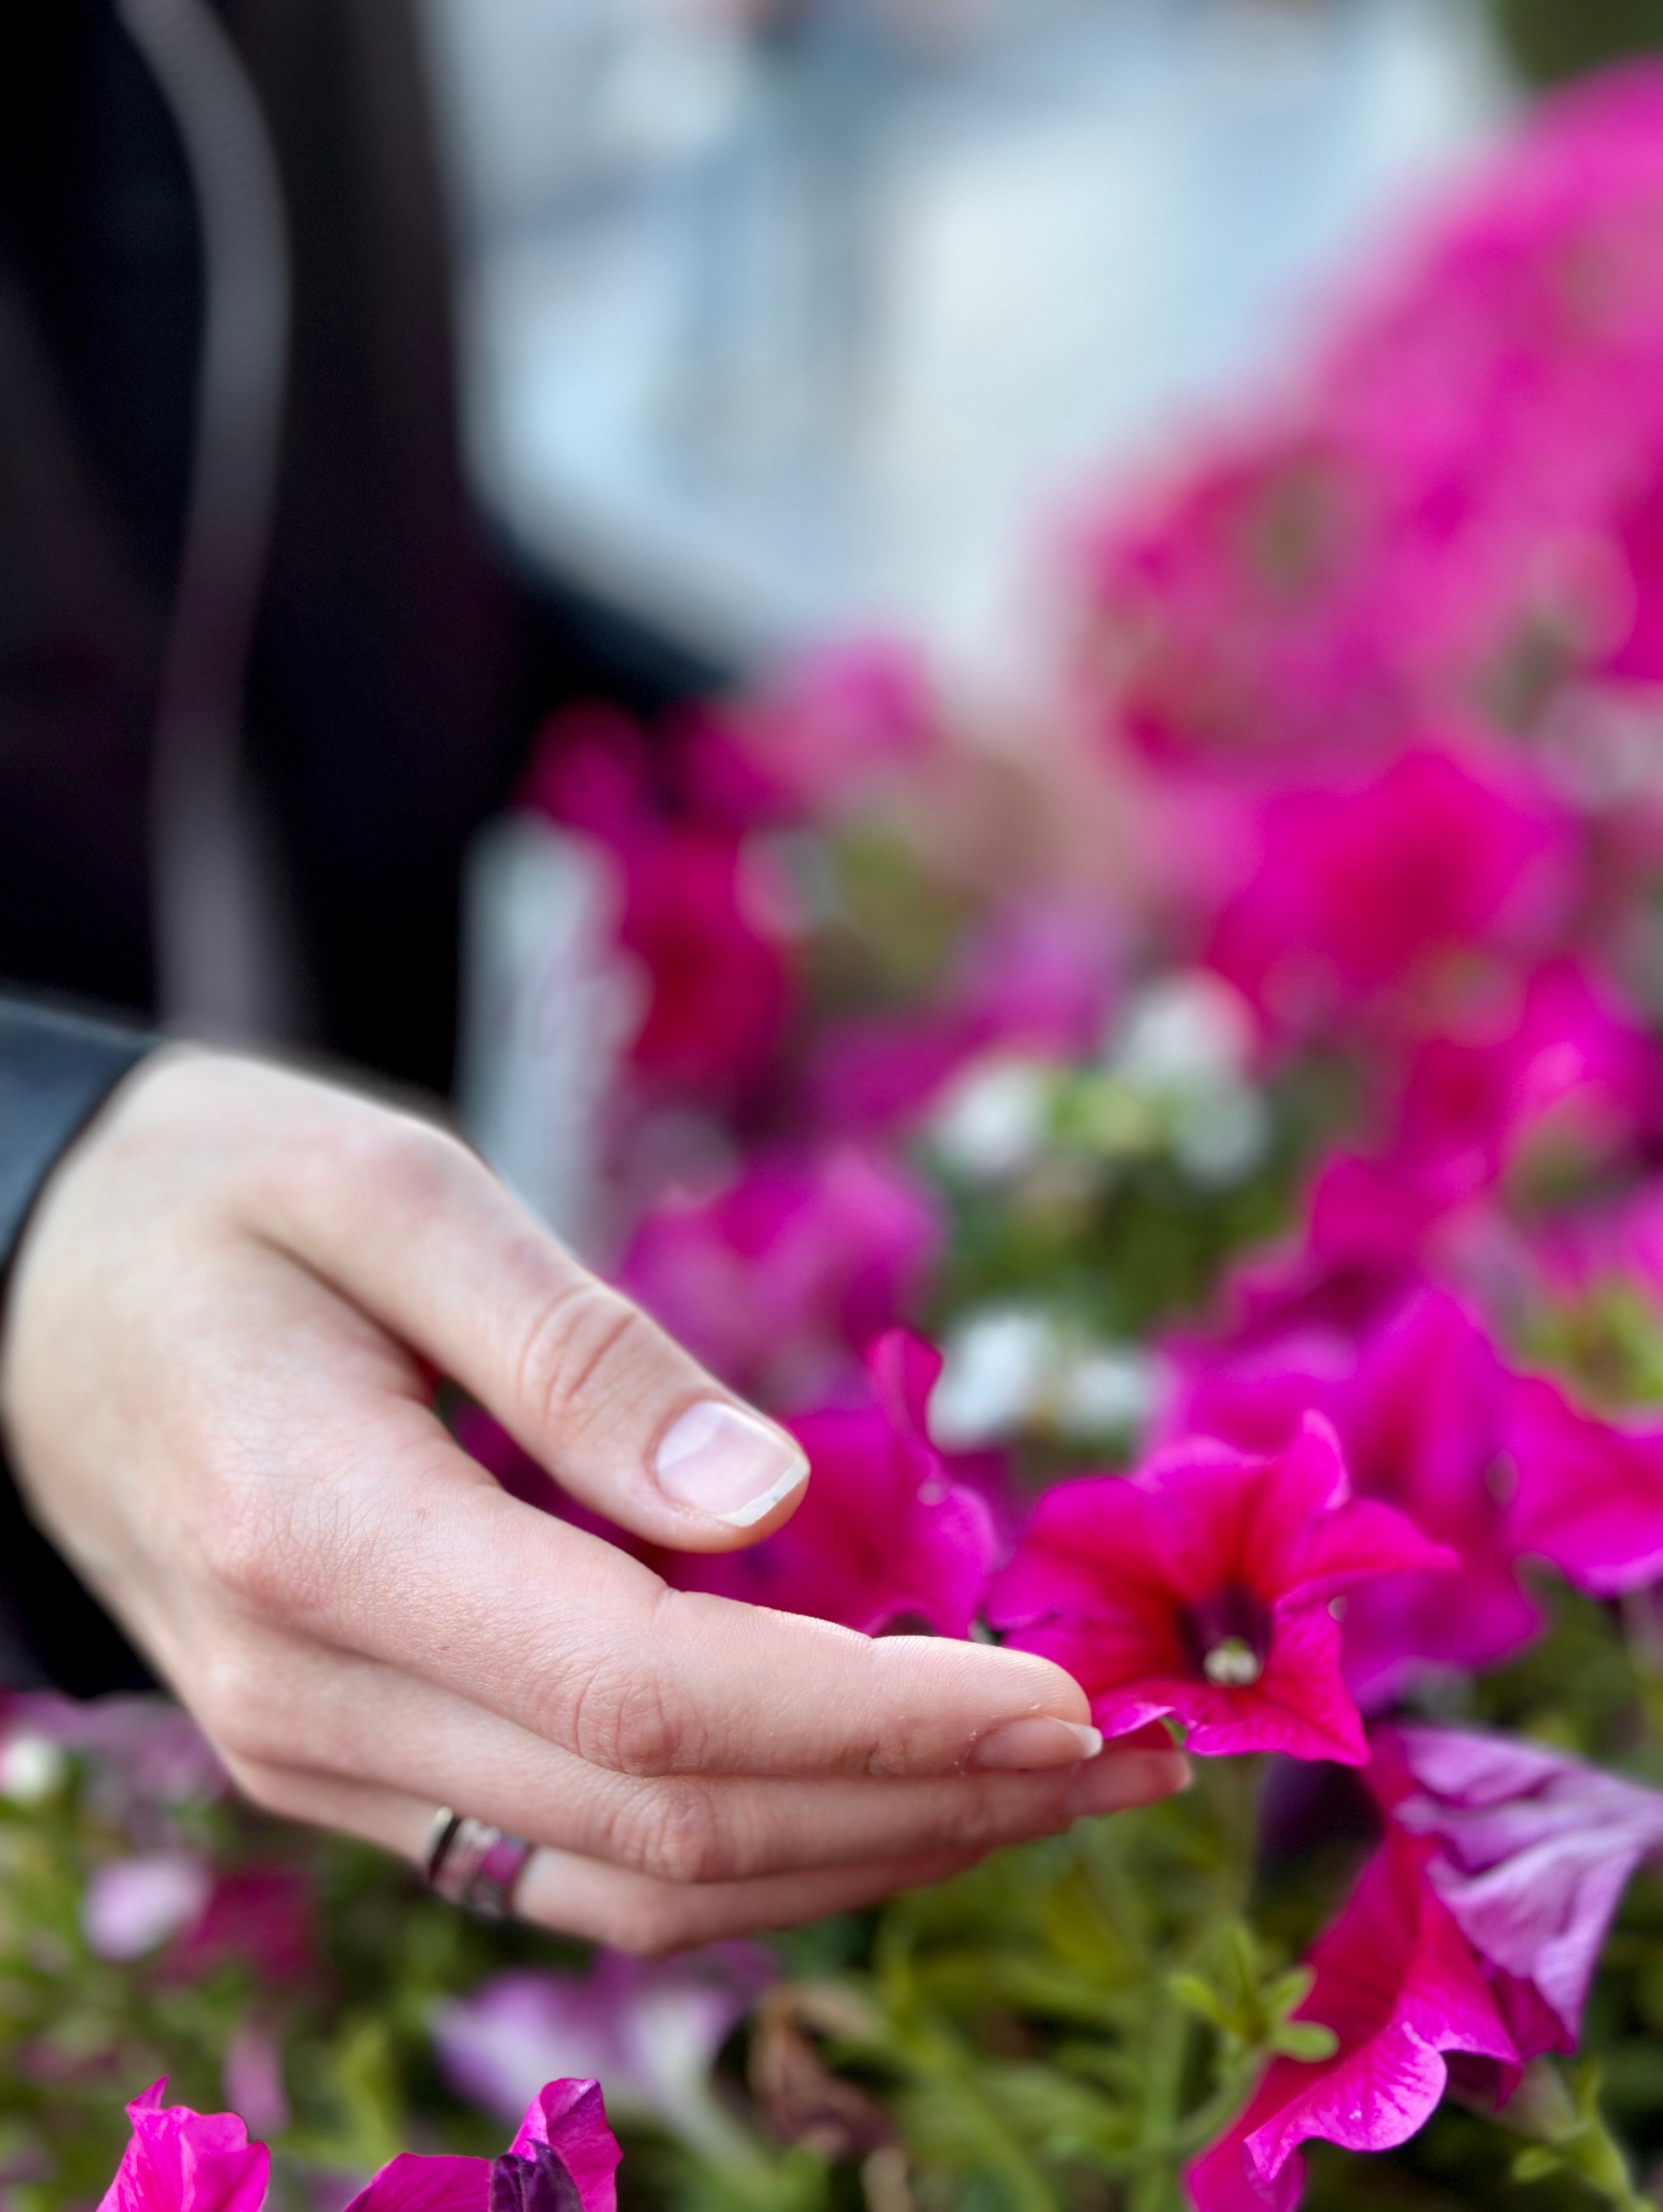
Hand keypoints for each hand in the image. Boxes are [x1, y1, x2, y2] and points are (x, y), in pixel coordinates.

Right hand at [0, 1052, 1185, 1949]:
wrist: (24, 1293)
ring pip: (634, 1882)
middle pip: (666, 1822)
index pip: (643, 1692)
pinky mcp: (357, 1761)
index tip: (1056, 1696)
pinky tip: (884, 1788)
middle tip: (1127, 1754)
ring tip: (1051, 1794)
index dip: (871, 1713)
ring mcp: (324, 1756)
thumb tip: (774, 1499)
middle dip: (921, 1806)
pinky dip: (757, 1843)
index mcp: (316, 1533)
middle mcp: (312, 1697)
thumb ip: (575, 1348)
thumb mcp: (387, 1186)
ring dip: (865, 1853)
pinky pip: (580, 1859)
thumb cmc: (210, 1197)